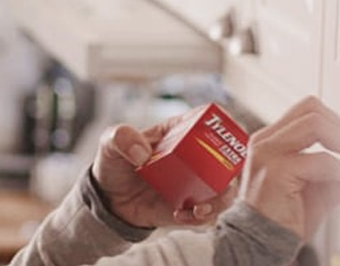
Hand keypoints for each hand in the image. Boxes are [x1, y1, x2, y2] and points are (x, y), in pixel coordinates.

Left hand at [92, 106, 236, 227]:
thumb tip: (142, 153)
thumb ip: (121, 137)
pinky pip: (207, 215)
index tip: (222, 132)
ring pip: (224, 190)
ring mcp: (194, 184)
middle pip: (226, 157)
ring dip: (220, 199)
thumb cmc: (114, 164)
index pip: (206, 121)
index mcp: (177, 132)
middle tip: (216, 178)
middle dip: (230, 167)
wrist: (109, 200)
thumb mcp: (110, 144)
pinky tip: (180, 216)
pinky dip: (200, 217)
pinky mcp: (190, 207)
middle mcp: (192, 158)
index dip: (220, 123)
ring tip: (200, 208)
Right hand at [239, 96, 339, 238]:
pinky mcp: (277, 170)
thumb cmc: (282, 216)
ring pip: (315, 125)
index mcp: (271, 140)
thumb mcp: (319, 187)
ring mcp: (268, 153)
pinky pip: (322, 160)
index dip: (339, 121)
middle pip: (312, 110)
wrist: (260, 240)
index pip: (307, 110)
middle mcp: (266, 141)